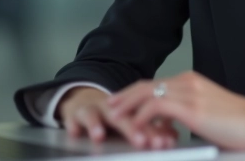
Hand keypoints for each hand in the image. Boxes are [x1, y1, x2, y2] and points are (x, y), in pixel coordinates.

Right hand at [57, 86, 177, 147]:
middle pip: (122, 117)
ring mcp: (91, 109)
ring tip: (100, 136)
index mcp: (129, 109)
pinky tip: (74, 133)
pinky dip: (72, 125)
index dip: (155, 131)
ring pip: (94, 115)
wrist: (83, 100)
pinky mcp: (73, 113)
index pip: (144, 120)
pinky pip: (72, 119)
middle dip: (131, 129)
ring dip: (96, 125)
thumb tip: (172, 137)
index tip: (165, 143)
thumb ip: (150, 130)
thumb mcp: (130, 122)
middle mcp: (111, 108)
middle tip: (141, 142)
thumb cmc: (111, 116)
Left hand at [106, 71, 244, 150]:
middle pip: (146, 85)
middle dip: (125, 95)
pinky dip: (142, 116)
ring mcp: (188, 93)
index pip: (156, 84)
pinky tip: (134, 126)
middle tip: (110, 105)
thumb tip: (172, 126)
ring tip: (114, 115)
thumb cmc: (239, 122)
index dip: (135, 93)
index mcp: (191, 82)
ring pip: (148, 93)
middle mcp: (187, 82)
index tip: (122, 102)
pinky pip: (157, 108)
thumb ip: (189, 114)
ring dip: (128, 105)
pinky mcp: (191, 107)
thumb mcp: (208, 113)